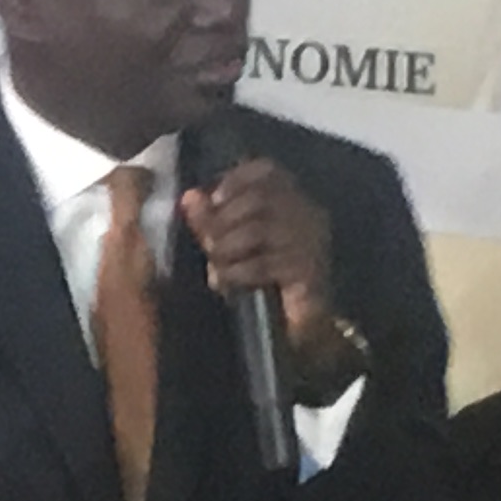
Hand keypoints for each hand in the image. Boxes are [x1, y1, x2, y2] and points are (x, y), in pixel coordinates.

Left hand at [181, 159, 356, 389]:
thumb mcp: (233, 246)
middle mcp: (308, 214)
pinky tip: (225, 282)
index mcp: (292, 200)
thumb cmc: (266, 281)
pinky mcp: (308, 273)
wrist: (306, 330)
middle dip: (223, 220)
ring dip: (227, 248)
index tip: (213, 198)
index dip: (237, 179)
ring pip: (259, 230)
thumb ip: (211, 221)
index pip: (269, 170)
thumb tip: (189, 197)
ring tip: (215, 265)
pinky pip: (263, 264)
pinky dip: (236, 272)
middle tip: (207, 244)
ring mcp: (312, 243)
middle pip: (259, 199)